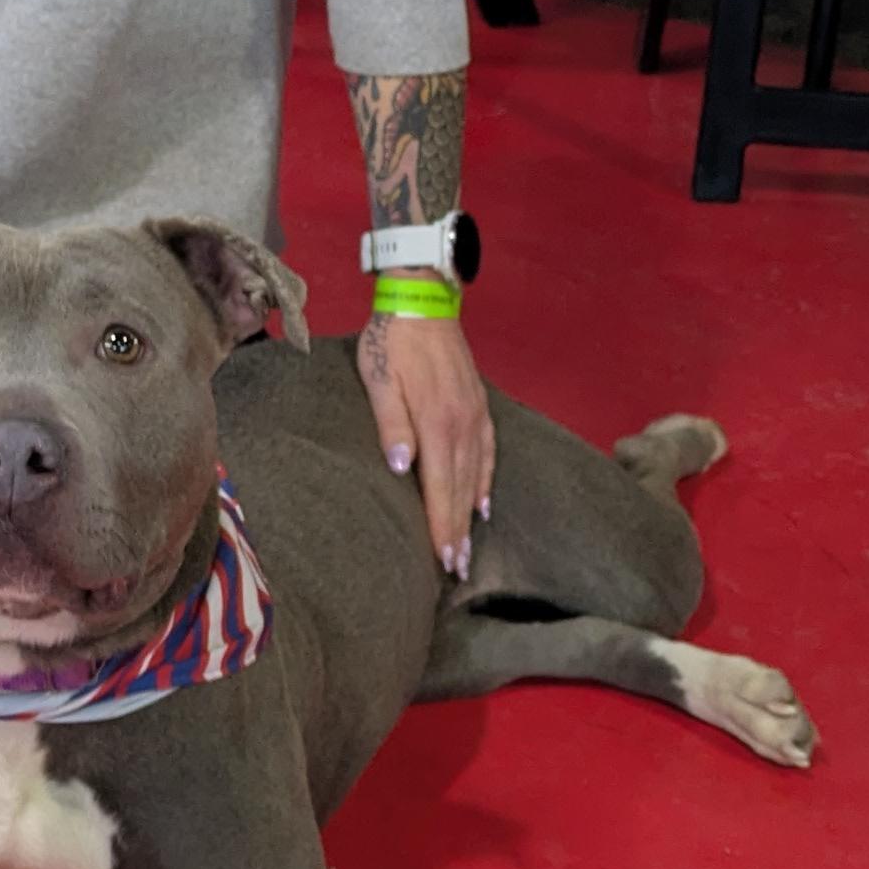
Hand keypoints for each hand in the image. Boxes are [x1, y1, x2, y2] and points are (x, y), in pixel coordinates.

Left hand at [355, 308, 493, 581]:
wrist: (422, 299)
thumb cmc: (391, 342)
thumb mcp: (380, 379)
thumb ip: (392, 424)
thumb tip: (404, 468)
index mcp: (437, 421)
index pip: (440, 485)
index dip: (442, 524)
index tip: (444, 559)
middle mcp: (462, 423)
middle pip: (461, 487)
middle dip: (458, 531)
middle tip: (457, 569)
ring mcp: (475, 414)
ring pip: (476, 474)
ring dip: (471, 513)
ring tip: (468, 547)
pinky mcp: (478, 405)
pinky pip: (488, 451)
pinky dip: (486, 480)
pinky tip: (483, 502)